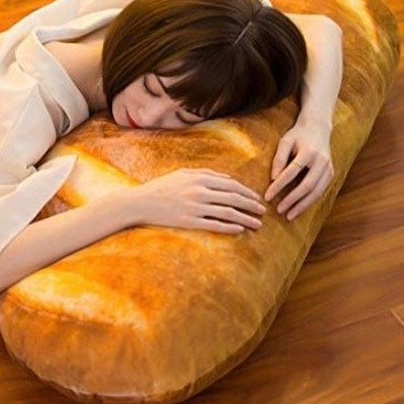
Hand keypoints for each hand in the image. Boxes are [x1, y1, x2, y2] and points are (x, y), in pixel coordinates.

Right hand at [126, 168, 265, 233]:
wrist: (140, 202)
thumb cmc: (162, 187)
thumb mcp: (183, 174)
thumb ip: (206, 174)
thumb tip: (228, 179)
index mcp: (199, 178)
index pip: (231, 185)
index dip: (247, 192)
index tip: (257, 199)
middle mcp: (199, 191)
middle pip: (233, 198)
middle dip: (251, 205)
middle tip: (263, 211)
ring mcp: (195, 207)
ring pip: (227, 212)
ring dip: (246, 218)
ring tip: (257, 224)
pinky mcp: (189, 221)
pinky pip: (214, 224)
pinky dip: (229, 226)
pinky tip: (240, 229)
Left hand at [265, 123, 333, 219]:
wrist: (318, 128)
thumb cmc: (298, 135)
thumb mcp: (285, 142)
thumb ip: (278, 159)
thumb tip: (273, 179)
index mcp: (309, 151)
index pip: (292, 172)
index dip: (279, 186)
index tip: (267, 196)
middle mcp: (322, 161)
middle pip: (307, 185)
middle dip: (292, 200)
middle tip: (279, 210)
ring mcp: (329, 168)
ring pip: (316, 192)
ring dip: (302, 206)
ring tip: (289, 216)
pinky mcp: (331, 174)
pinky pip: (320, 192)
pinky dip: (309, 202)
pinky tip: (299, 209)